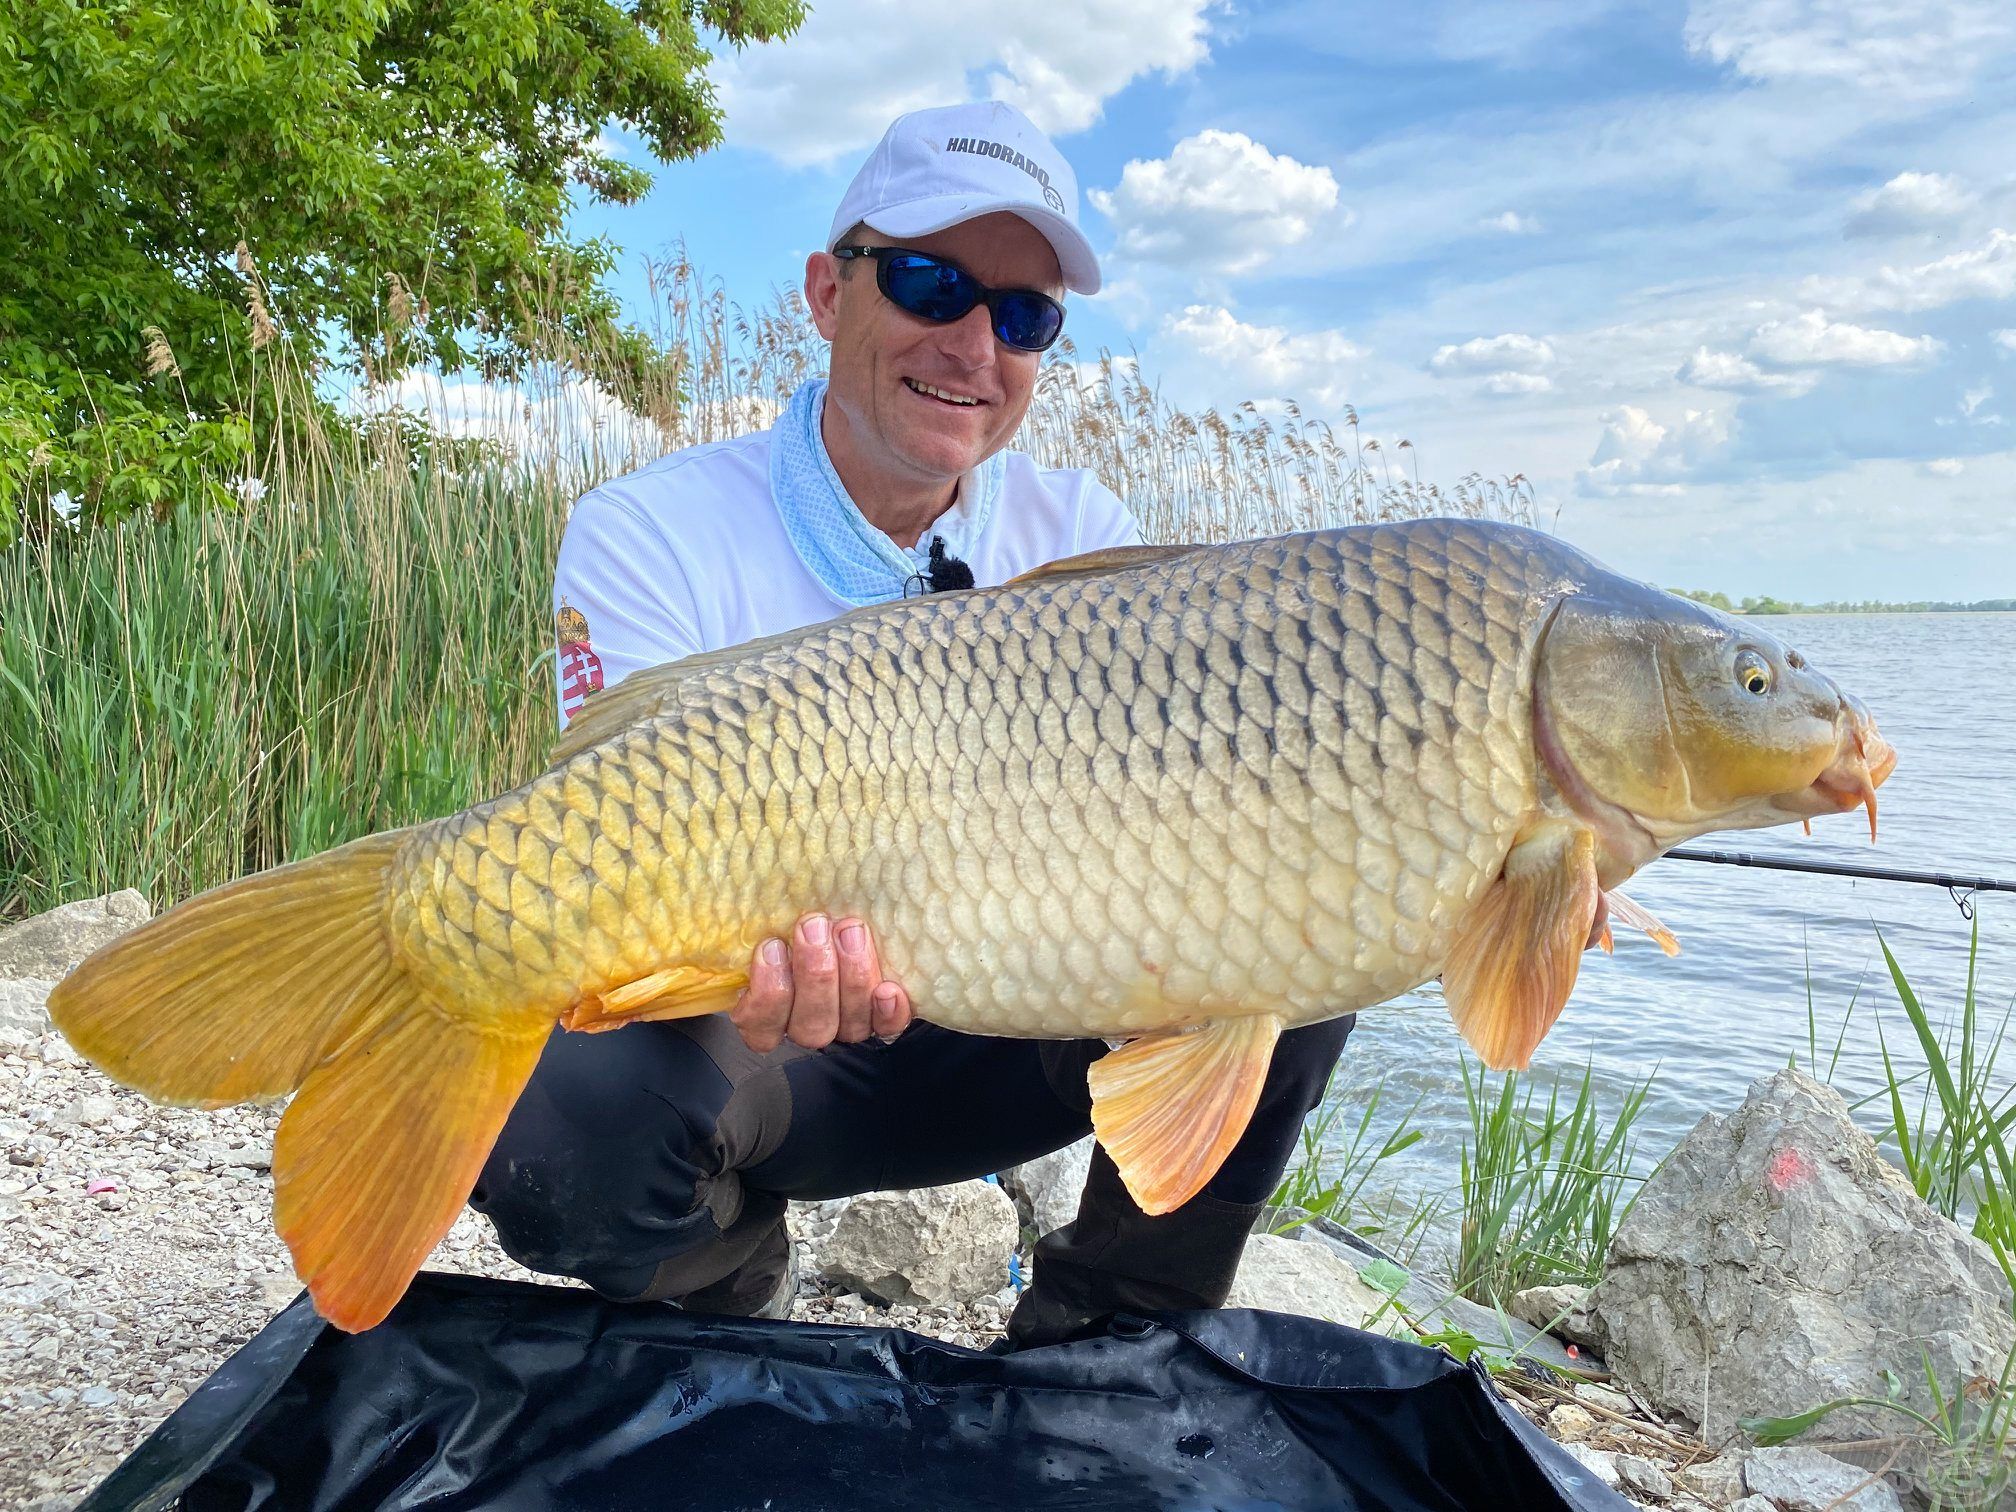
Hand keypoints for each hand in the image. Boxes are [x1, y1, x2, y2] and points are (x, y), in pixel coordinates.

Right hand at [730, 912, 913, 1053]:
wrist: (847, 910)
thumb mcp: (772, 911)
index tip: (771, 946)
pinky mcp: (883, 1018)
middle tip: (815, 926)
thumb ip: (759, 916)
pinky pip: (887, 1028)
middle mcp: (808, 1023)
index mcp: (769, 1009)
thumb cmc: (803, 910)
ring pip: (847, 1026)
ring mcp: (847, 1024)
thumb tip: (723, 881)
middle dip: (814, 974)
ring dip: (851, 979)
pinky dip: (889, 1013)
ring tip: (850, 932)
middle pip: (809, 1025)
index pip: (759, 1026)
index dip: (766, 995)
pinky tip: (889, 990)